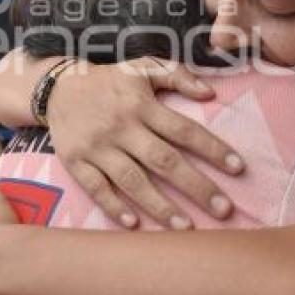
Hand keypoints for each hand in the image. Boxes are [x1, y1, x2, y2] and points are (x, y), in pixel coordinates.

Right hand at [48, 57, 243, 228]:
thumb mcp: (142, 67)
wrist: (57, 87)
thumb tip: (210, 92)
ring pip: (132, 180)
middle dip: (196, 186)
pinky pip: (96, 188)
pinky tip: (134, 224)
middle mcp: (121, 127)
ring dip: (160, 206)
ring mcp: (97, 147)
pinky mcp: (76, 161)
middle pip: (163, 160)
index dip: (212, 148)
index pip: (183, 129)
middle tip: (224, 209)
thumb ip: (177, 75)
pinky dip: (114, 206)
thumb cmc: (109, 80)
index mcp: (141, 104)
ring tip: (186, 228)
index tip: (237, 167)